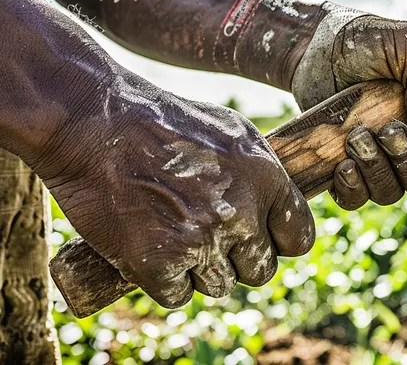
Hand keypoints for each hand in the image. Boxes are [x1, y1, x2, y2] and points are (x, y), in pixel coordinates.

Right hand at [34, 71, 313, 307]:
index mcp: (267, 179)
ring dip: (200, 269)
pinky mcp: (158, 263)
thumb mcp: (233, 132)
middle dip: (238, 258)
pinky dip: (164, 279)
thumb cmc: (164, 122)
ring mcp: (201, 241)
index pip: (299, 239)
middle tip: (208, 234)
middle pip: (260, 270)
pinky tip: (151, 245)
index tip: (260, 237)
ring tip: (174, 231)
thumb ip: (264, 175)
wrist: (96, 122)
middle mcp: (241, 213)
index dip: (278, 241)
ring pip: (220, 286)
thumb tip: (281, 210)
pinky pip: (178, 295)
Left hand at [291, 5, 406, 209]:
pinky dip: (352, 189)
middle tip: (385, 131)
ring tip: (356, 138)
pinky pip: (355, 199)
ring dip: (377, 172)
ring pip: (392, 192)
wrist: (314, 45)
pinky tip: (343, 166)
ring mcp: (378, 157)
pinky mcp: (346, 166)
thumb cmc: (366, 38)